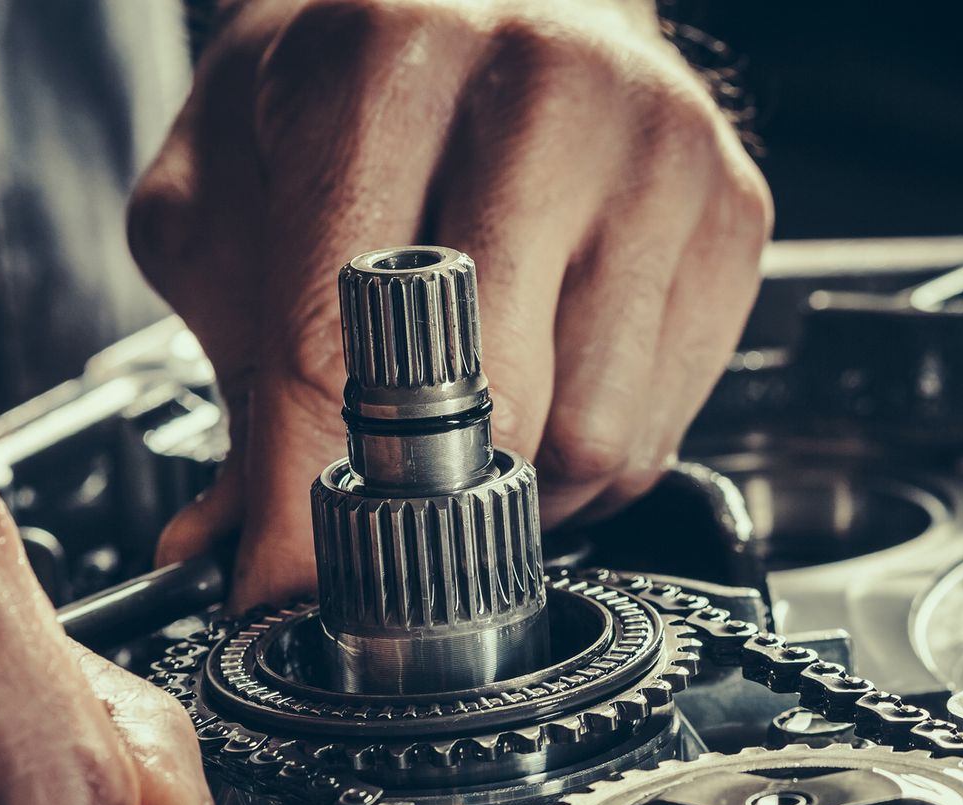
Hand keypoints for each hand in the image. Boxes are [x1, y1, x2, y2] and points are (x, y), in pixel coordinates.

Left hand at [130, 0, 771, 608]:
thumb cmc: (351, 87)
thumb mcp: (229, 197)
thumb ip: (229, 371)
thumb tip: (229, 552)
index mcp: (388, 57)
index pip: (343, 335)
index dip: (308, 496)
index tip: (285, 590)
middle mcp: (546, 86)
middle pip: (490, 402)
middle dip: (417, 492)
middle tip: (374, 501)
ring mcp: (661, 152)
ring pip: (590, 438)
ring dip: (513, 484)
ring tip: (462, 422)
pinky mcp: (734, 215)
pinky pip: (657, 428)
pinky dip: (584, 456)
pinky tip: (542, 384)